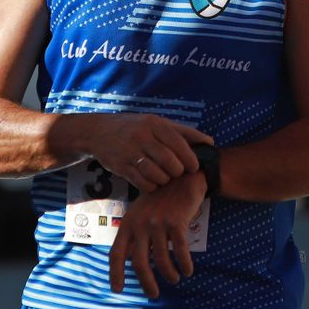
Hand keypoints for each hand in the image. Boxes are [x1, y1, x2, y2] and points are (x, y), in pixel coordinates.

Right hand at [87, 113, 212, 193]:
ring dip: (165, 180)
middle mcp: (142, 136)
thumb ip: (183, 132)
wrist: (98, 132)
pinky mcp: (121, 167)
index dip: (190, 158)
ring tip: (164, 177)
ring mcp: (130, 152)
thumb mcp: (157, 123)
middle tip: (178, 173)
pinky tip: (151, 181)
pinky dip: (151, 186)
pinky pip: (143, 183)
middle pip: (170, 161)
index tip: (194, 167)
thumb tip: (210, 141)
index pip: (179, 143)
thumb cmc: (135, 127)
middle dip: (178, 171)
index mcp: (154, 124)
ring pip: (157, 175)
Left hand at [108, 172, 206, 296]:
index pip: (116, 253)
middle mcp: (140, 224)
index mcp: (128, 223)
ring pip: (161, 259)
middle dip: (146, 282)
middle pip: (139, 262)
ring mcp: (157, 223)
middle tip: (153, 294)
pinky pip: (180, 250)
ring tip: (175, 279)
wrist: (181, 177)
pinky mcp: (176, 222)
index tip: (117, 290)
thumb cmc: (160, 198)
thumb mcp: (140, 213)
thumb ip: (134, 234)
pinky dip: (185, 264)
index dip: (115, 273)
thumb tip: (128, 260)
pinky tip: (188, 270)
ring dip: (169, 274)